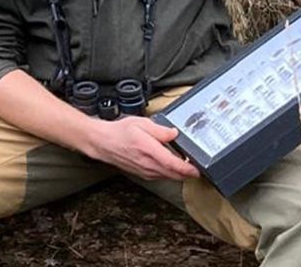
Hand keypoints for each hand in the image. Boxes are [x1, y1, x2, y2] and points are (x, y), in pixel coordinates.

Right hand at [80, 116, 198, 180]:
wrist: (102, 143)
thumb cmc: (119, 132)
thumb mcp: (141, 123)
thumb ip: (160, 130)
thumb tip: (174, 134)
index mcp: (149, 151)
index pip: (173, 165)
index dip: (188, 169)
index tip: (198, 169)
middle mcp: (148, 164)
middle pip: (174, 175)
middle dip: (187, 173)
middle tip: (196, 167)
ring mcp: (145, 171)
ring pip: (168, 177)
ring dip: (178, 173)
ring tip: (184, 164)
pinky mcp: (143, 174)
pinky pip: (160, 176)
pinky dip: (168, 172)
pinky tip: (169, 164)